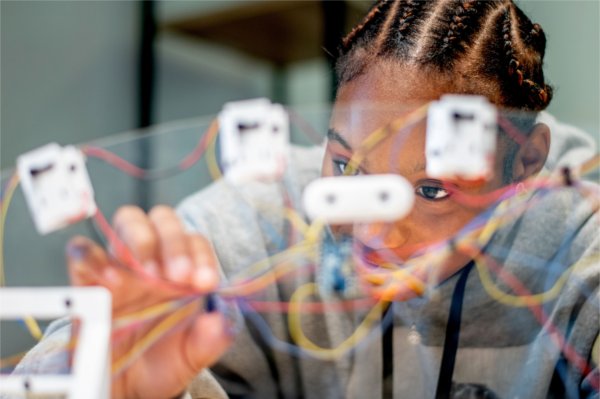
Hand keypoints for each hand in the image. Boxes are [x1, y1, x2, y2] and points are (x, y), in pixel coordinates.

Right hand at [66, 205, 231, 398]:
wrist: (126, 386)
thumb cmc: (163, 360)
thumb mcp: (194, 354)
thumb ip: (211, 338)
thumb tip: (218, 321)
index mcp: (184, 270)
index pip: (196, 241)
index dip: (203, 257)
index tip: (205, 283)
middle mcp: (154, 259)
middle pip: (164, 219)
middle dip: (174, 241)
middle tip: (179, 276)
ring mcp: (121, 265)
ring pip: (129, 220)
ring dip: (142, 239)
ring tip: (148, 275)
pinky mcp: (87, 281)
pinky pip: (82, 252)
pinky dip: (93, 256)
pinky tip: (112, 281)